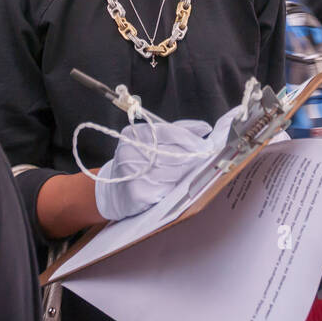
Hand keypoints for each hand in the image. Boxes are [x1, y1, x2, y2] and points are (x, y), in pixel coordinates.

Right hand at [94, 118, 213, 220]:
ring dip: (187, 174)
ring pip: (174, 172)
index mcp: (134, 134)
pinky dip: (176, 188)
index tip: (206, 145)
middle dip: (193, 157)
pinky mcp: (138, 193)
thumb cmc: (140, 162)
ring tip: (191, 174)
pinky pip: (168, 189)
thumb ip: (179, 131)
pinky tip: (176, 187)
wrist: (115, 193)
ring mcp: (133, 173)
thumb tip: (205, 128)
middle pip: (174, 153)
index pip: (169, 132)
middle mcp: (130, 151)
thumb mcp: (153, 142)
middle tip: (205, 160)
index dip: (190, 139)